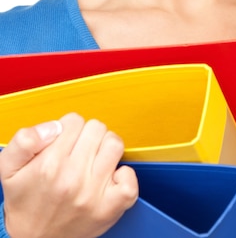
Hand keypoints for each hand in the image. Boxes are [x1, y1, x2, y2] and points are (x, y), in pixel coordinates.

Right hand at [0, 113, 138, 237]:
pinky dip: (124, 175)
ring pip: (115, 144)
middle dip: (87, 135)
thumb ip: (24, 139)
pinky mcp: (109, 209)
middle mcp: (73, 178)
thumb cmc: (25, 202)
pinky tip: (109, 177)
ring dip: (106, 148)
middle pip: (97, 128)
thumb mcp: (9, 168)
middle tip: (78, 151)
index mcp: (50, 164)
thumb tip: (54, 126)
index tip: (64, 141)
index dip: (68, 128)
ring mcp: (93, 194)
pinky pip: (130, 180)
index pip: (74, 120)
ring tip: (94, 160)